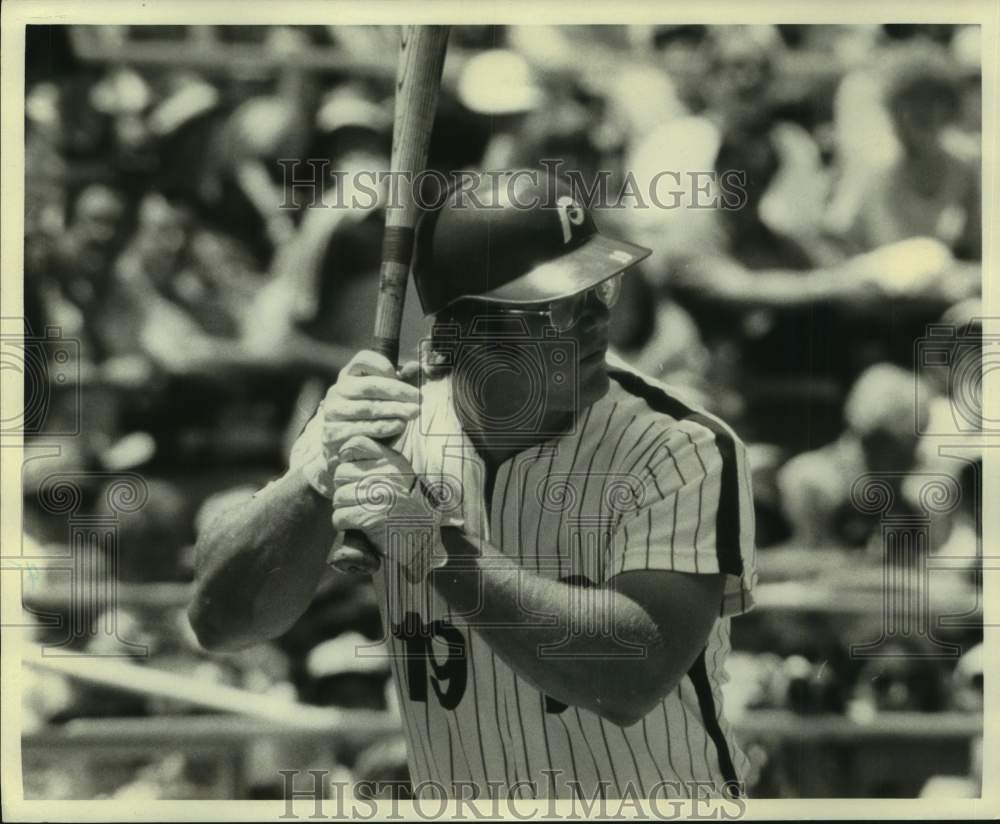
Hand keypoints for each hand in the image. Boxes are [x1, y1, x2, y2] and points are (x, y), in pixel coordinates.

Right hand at [301, 350, 418, 496]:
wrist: (349, 450)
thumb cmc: (373, 418)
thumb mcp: (387, 398)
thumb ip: (402, 382)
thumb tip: (416, 366)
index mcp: (348, 376)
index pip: (363, 359)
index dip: (383, 365)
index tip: (401, 376)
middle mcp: (337, 391)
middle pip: (369, 385)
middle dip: (398, 392)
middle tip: (419, 399)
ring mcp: (332, 413)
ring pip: (368, 407)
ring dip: (394, 409)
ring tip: (414, 412)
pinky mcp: (332, 434)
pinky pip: (362, 428)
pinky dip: (384, 426)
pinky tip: (400, 425)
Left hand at [331, 435, 463, 581]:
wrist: (423, 542)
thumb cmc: (408, 510)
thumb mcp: (400, 479)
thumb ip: (376, 465)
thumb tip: (337, 457)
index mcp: (393, 462)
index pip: (355, 444)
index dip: (347, 459)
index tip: (353, 474)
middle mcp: (386, 475)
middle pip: (341, 472)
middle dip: (344, 489)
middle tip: (356, 500)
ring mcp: (378, 496)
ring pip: (338, 496)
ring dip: (344, 509)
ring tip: (359, 514)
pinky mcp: (370, 517)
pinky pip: (340, 517)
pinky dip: (344, 524)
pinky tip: (358, 526)